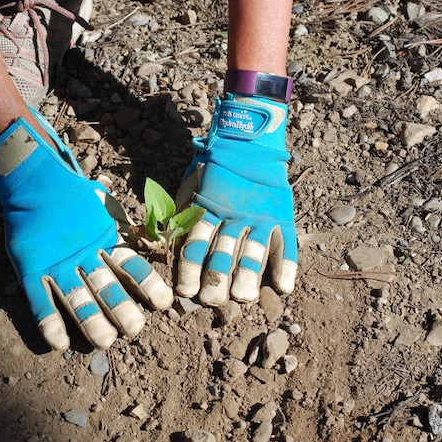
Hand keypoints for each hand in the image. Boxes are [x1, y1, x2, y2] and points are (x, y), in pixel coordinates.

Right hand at [0, 109, 172, 349]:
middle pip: (107, 287)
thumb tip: (153, 238)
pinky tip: (60, 343)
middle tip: (135, 330)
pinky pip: (39, 300)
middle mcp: (84, 255)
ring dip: (91, 321)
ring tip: (105, 341)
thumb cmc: (74, 194)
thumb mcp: (106, 205)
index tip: (164, 303)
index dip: (148, 285)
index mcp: (105, 240)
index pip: (132, 266)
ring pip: (77, 297)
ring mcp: (57, 264)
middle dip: (122, 309)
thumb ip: (125, 224)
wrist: (34, 179)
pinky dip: (49, 322)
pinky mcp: (31, 269)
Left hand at [176, 94, 296, 305]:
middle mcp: (235, 215)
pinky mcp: (282, 216)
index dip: (190, 267)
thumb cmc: (214, 170)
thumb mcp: (191, 185)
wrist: (250, 140)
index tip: (185, 292)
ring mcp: (260, 216)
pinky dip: (286, 265)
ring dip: (247, 275)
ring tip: (243, 297)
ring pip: (253, 249)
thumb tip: (155, 238)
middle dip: (216, 277)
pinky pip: (286, 243)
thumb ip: (179, 211)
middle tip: (211, 300)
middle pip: (223, 250)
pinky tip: (283, 286)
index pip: (197, 241)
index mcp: (209, 208)